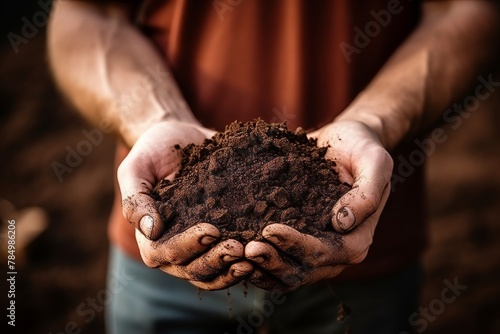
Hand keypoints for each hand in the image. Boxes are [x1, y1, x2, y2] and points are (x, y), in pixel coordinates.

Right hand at [118, 121, 252, 289]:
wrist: (182, 137)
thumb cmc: (153, 151)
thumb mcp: (136, 167)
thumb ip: (136, 198)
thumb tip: (151, 230)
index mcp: (150, 236)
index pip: (164, 253)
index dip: (187, 247)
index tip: (210, 231)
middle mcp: (175, 248)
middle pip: (192, 269)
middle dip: (215, 261)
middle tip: (237, 248)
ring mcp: (199, 247)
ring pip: (213, 273)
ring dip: (232, 270)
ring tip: (252, 256)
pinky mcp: (221, 238)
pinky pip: (230, 262)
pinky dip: (243, 263)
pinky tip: (262, 253)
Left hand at [244, 120, 392, 291]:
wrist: (345, 142)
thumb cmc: (361, 149)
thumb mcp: (375, 162)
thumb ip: (366, 193)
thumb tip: (342, 223)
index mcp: (357, 239)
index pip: (325, 253)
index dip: (297, 245)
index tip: (269, 229)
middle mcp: (335, 252)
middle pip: (302, 270)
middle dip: (273, 261)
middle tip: (246, 248)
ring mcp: (314, 249)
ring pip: (286, 272)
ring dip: (261, 268)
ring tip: (236, 252)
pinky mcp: (297, 241)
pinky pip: (276, 260)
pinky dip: (257, 262)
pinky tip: (235, 250)